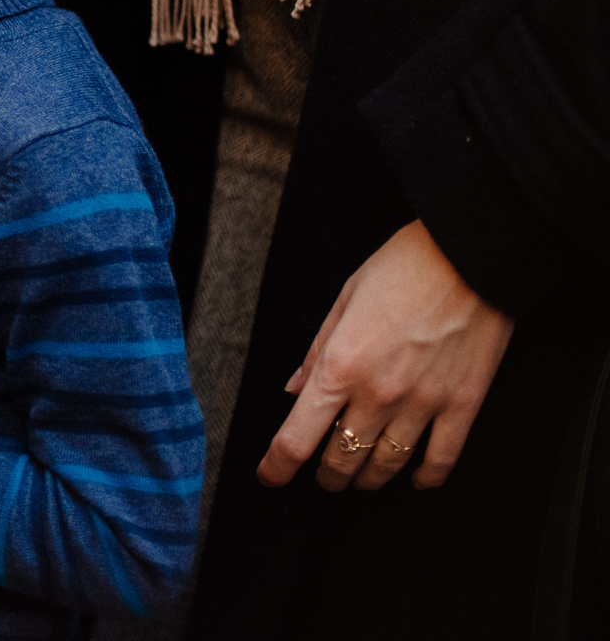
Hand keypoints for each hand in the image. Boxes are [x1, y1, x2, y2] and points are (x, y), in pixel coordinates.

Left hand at [259, 220, 513, 491]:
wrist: (467, 257)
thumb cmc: (402, 269)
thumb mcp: (342, 301)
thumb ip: (316, 352)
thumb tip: (294, 390)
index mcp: (340, 367)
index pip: (297, 436)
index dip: (278, 465)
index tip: (270, 476)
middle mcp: (377, 394)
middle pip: (341, 458)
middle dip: (326, 474)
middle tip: (322, 476)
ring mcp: (422, 404)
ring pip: (386, 464)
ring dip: (367, 479)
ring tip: (360, 480)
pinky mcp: (462, 405)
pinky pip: (441, 458)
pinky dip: (426, 478)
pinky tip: (417, 481)